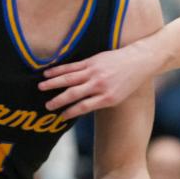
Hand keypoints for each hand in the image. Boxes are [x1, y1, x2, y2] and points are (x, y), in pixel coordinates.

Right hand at [39, 45, 155, 119]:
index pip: (84, 107)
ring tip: (41, 88)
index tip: (61, 117)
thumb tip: (81, 108)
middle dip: (58, 100)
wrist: (138, 62)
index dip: (71, 112)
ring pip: (69, 79)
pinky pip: (72, 67)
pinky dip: (59, 70)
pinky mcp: (92, 61)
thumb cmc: (128, 83)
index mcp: (107, 97)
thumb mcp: (118, 98)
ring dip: (53, 83)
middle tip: (47, 106)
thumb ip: (100, 101)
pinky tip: (48, 73)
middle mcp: (99, 85)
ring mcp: (94, 72)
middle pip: (74, 94)